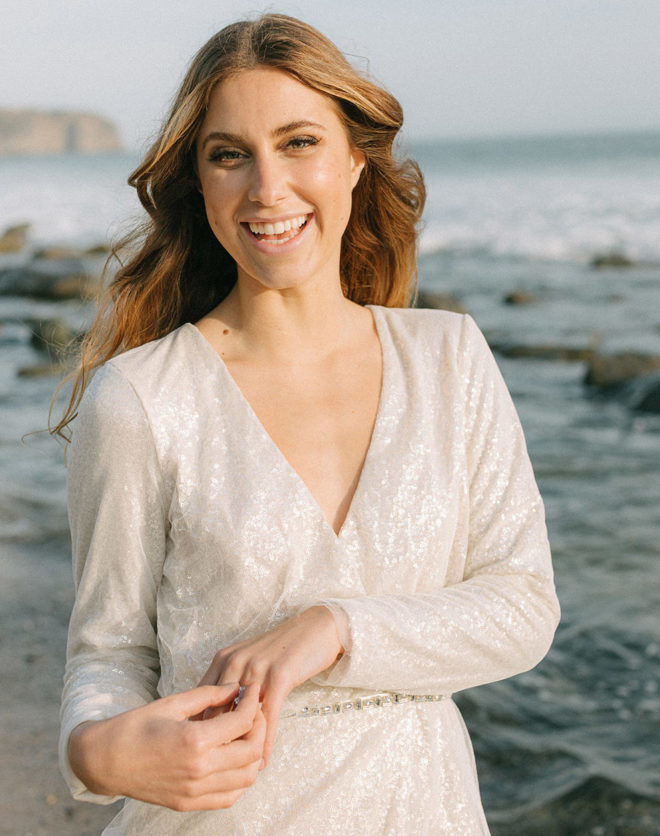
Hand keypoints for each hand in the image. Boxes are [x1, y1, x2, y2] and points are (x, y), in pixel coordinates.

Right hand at [68, 682, 265, 810]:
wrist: (105, 761)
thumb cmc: (136, 726)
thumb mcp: (173, 703)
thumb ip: (209, 695)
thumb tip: (236, 687)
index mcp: (194, 741)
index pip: (242, 722)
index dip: (252, 702)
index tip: (252, 690)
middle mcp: (199, 770)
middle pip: (252, 751)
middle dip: (259, 726)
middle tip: (252, 711)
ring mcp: (195, 791)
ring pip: (246, 778)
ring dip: (253, 754)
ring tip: (245, 734)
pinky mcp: (189, 804)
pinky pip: (229, 797)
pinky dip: (240, 779)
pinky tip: (233, 759)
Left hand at [199, 606, 342, 765]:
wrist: (315, 628)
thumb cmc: (281, 648)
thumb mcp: (249, 659)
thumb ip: (230, 682)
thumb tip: (212, 716)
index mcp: (224, 659)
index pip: (200, 700)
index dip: (197, 729)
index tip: (196, 755)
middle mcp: (236, 662)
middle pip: (217, 711)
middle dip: (214, 743)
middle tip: (213, 771)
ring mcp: (257, 668)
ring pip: (240, 717)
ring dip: (239, 748)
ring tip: (237, 773)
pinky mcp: (279, 676)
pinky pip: (268, 717)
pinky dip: (265, 743)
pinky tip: (263, 761)